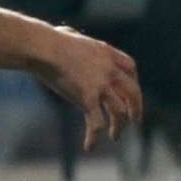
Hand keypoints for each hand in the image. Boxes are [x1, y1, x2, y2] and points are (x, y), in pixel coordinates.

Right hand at [35, 27, 142, 149]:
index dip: (133, 82)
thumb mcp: (72, 36)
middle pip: (133, 92)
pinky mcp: (88, 98)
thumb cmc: (50, 40)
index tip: (130, 93)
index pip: (131, 68)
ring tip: (115, 137)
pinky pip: (96, 122)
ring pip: (119, 112)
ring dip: (118, 127)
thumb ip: (77, 40)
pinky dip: (93, 136)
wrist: (44, 48)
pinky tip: (89, 146)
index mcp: (108, 53)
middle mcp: (110, 70)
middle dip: (136, 108)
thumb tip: (68, 34)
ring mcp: (101, 85)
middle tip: (135, 121)